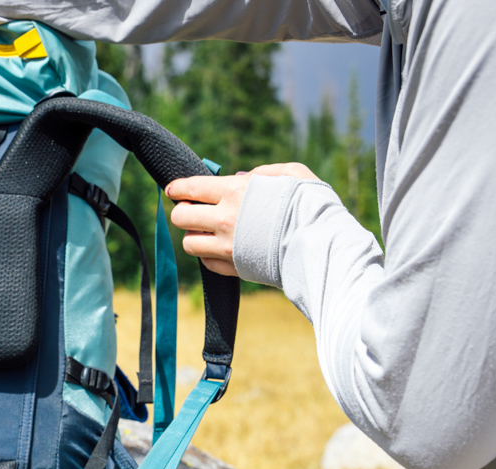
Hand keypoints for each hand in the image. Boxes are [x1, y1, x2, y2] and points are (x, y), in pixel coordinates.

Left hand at [166, 163, 318, 275]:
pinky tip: (219, 248)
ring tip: (206, 231)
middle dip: (183, 211)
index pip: (191, 187)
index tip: (173, 189)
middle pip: (181, 216)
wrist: (322, 245)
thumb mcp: (292, 174)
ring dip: (193, 235)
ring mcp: (226, 247)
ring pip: (188, 243)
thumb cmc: (311, 205)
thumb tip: (240, 177)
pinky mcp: (233, 268)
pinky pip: (206, 263)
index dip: (178, 187)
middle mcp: (225, 219)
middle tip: (191, 210)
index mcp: (236, 191)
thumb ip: (263, 173)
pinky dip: (208, 254)